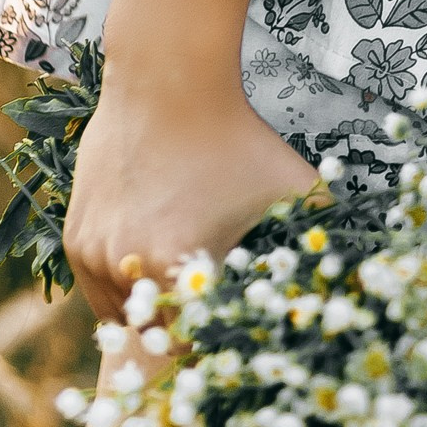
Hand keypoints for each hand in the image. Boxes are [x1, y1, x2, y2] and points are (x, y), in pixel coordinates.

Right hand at [63, 0, 315, 317]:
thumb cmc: (237, 135)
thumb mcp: (293, 185)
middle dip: (181, 326)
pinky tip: (151, 260)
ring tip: (180, 282)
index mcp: (179, 267)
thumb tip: (353, 280)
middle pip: (155, 332)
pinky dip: (121, 284)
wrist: (169, 81)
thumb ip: (322, 235)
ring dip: (148, 308)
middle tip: (207, 309)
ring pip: (121, 314)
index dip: (213, 339)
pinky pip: (97, 287)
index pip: (192, 344)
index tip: (230, 324)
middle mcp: (126, 267)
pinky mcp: (74, 238)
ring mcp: (93, 254)